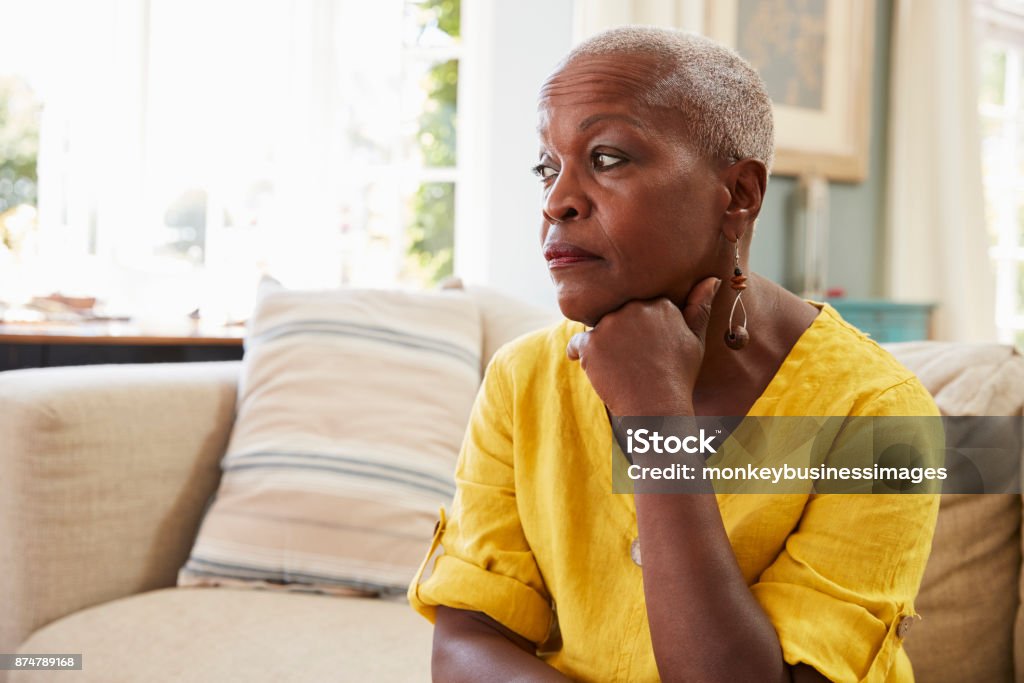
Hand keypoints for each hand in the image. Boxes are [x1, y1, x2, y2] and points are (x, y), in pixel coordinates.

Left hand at [566, 276, 720, 415]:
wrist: (657, 408)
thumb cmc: (678, 376)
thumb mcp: (695, 340)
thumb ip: (700, 307)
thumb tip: (713, 278)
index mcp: (660, 303)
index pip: (638, 308)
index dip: (639, 331)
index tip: (646, 351)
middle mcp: (634, 308)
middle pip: (616, 315)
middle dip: (619, 335)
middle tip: (633, 362)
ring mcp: (611, 325)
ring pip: (597, 329)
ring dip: (603, 346)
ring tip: (620, 368)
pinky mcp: (592, 343)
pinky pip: (578, 345)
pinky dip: (581, 356)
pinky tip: (599, 371)